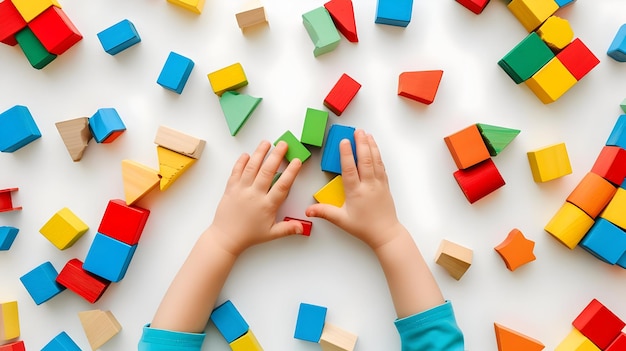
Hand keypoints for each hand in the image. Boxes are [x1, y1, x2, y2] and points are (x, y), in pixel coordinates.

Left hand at [209, 140, 302, 255]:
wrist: (226, 237)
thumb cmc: (249, 235)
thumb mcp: (271, 234)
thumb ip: (288, 228)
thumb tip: (303, 227)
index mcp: (267, 205)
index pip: (282, 185)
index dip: (291, 172)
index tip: (297, 161)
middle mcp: (254, 195)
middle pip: (267, 171)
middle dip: (276, 155)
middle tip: (283, 144)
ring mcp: (241, 190)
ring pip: (252, 167)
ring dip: (259, 153)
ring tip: (267, 143)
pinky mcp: (230, 188)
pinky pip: (236, 171)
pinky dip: (241, 162)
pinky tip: (247, 154)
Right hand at [306, 130, 402, 249]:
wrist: (385, 233)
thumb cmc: (363, 227)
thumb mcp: (341, 220)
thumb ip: (324, 212)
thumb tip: (308, 210)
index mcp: (355, 192)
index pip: (349, 169)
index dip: (346, 154)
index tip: (344, 141)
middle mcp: (368, 185)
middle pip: (365, 160)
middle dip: (361, 144)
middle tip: (357, 131)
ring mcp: (378, 184)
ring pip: (375, 161)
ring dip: (371, 146)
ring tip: (366, 134)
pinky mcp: (385, 185)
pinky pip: (381, 166)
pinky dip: (378, 155)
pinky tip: (375, 148)